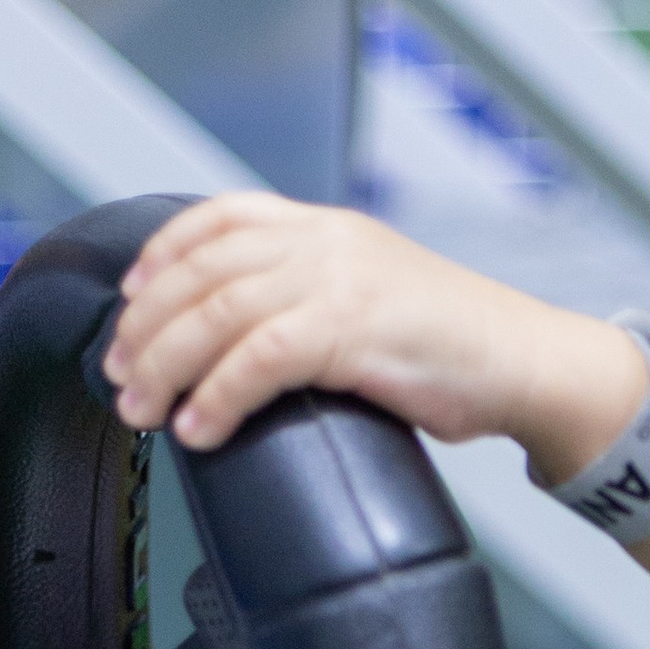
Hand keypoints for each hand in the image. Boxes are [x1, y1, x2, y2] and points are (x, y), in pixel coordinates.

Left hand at [103, 192, 649, 480]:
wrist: (528, 363)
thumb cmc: (459, 350)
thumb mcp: (376, 300)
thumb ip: (315, 302)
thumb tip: (248, 347)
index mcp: (328, 228)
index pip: (220, 219)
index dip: (161, 257)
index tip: (129, 300)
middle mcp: (325, 243)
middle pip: (201, 272)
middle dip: (146, 328)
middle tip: (120, 378)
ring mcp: (338, 281)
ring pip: (216, 314)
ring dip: (166, 368)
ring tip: (142, 411)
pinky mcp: (351, 330)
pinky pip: (258, 360)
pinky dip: (218, 397)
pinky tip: (200, 429)